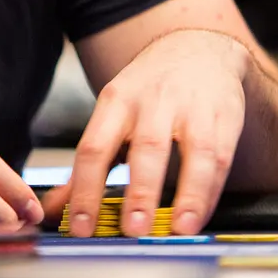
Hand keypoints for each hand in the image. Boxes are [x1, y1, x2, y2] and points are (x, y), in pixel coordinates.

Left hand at [48, 29, 248, 237]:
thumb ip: (87, 167)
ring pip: (193, 153)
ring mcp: (192, 109)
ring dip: (187, 195)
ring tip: (178, 229)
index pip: (94, 149)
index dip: (85, 190)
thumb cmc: (149, 90)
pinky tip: (199, 217)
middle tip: (133, 230)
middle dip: (140, 192)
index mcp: (116, 102)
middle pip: (145, 149)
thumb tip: (53, 209)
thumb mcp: (112, 115)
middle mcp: (153, 102)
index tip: (82, 227)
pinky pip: (220, 159)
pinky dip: (210, 192)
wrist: (197, 47)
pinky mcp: (225, 117)